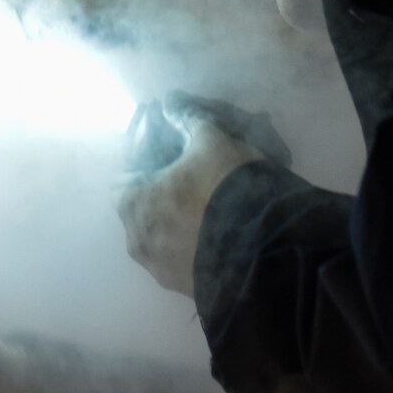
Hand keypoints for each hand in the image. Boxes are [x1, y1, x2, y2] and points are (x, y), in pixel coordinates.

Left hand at [117, 95, 276, 296]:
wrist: (266, 253)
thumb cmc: (226, 189)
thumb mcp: (211, 142)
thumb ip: (187, 120)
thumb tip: (171, 104)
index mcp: (132, 204)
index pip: (125, 171)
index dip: (143, 151)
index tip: (163, 141)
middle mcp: (138, 240)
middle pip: (142, 203)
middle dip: (160, 184)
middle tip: (186, 168)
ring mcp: (161, 269)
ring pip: (161, 231)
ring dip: (175, 213)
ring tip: (203, 197)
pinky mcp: (186, 287)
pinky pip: (182, 253)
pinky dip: (190, 237)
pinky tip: (213, 224)